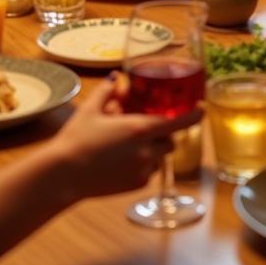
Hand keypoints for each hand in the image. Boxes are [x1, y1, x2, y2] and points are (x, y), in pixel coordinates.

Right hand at [50, 74, 201, 201]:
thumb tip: (116, 78)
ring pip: (160, 157)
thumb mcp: (91, 110)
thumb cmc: (76, 139)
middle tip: (146, 126)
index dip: (193, 115)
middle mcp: (146, 150)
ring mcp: (142, 170)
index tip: (202, 108)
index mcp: (139, 129)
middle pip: (170, 140)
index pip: (177, 122)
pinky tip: (123, 159)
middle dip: (163, 132)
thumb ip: (107, 91)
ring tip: (131, 144)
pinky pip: (149, 171)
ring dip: (153, 149)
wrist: (63, 176)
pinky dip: (144, 164)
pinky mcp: (135, 186)